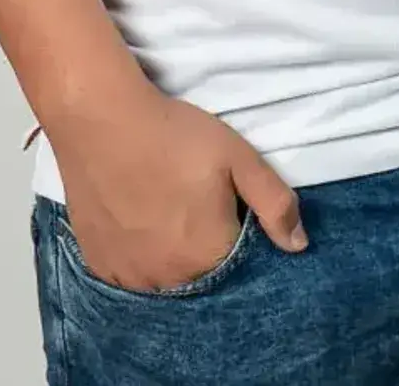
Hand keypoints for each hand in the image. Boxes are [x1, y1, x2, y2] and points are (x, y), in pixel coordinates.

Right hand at [45, 80, 308, 292]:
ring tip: (164, 210)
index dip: (234, 234)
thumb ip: (274, 203)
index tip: (222, 205)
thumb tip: (299, 245)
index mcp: (208, 256)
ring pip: (163, 278)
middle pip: (200, 274)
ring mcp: (129, 276)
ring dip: (171, 256)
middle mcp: (168, 279)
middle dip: (203, 246)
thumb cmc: (174, 134)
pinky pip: (130, 274)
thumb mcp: (238, 157)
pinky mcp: (100, 265)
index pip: (238, 265)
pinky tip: (138, 221)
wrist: (101, 119)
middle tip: (191, 201)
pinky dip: (139, 256)